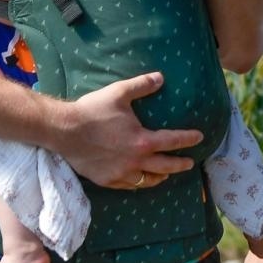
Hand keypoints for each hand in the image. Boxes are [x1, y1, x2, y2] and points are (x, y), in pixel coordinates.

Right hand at [56, 72, 202, 188]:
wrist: (63, 130)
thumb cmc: (92, 110)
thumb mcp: (119, 92)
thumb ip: (142, 85)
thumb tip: (161, 77)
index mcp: (142, 141)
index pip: (173, 141)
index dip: (188, 139)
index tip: (199, 137)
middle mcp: (135, 161)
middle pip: (165, 167)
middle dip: (180, 165)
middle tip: (190, 163)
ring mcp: (120, 173)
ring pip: (147, 181)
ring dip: (160, 177)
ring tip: (165, 174)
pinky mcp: (106, 180)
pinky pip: (128, 185)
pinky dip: (137, 182)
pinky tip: (139, 179)